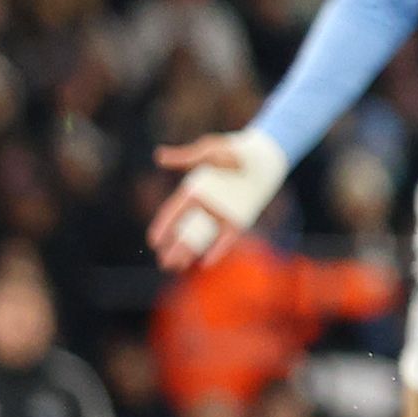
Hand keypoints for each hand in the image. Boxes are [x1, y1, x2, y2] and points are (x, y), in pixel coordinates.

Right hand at [147, 132, 275, 270]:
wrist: (264, 154)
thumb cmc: (234, 149)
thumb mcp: (210, 150)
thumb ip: (187, 157)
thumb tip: (158, 156)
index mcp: (193, 191)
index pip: (173, 212)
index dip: (163, 226)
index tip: (153, 240)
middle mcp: (205, 205)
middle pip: (185, 230)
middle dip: (173, 246)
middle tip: (163, 261)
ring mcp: (221, 214)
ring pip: (201, 237)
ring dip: (189, 252)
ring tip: (175, 266)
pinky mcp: (239, 220)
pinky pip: (226, 238)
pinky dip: (217, 250)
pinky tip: (206, 262)